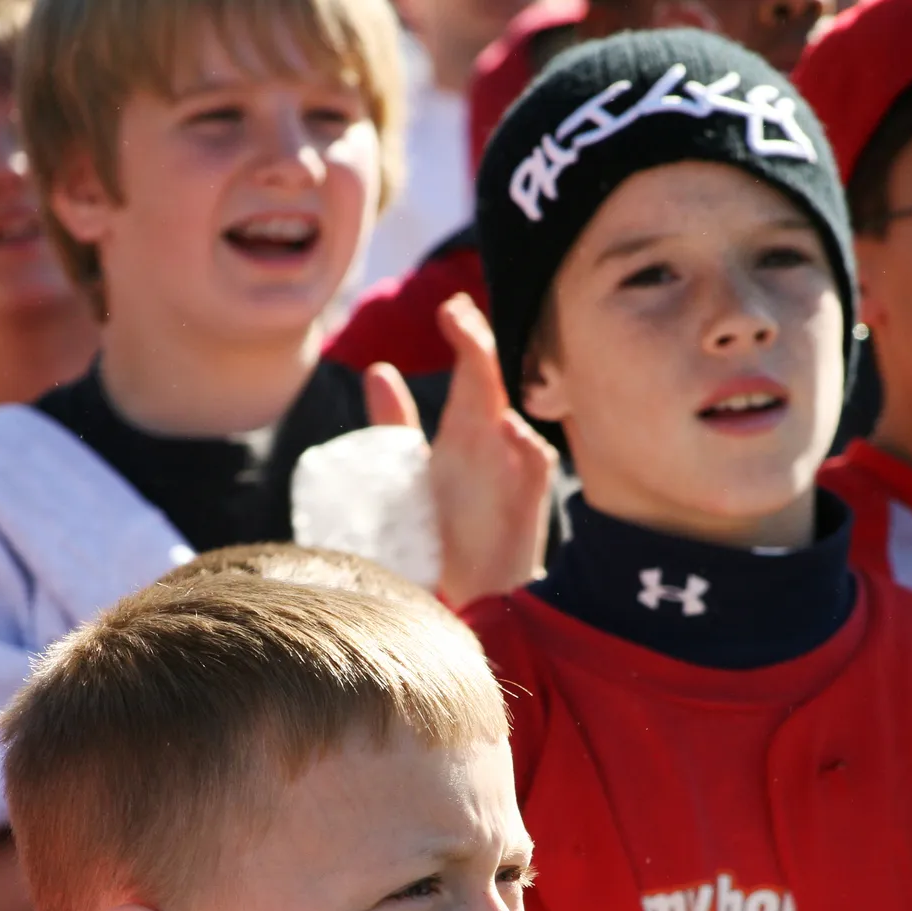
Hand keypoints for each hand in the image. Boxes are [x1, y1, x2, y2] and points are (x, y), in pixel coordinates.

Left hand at [365, 295, 556, 607]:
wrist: (466, 600)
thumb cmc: (444, 536)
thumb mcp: (410, 474)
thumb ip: (395, 427)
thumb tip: (378, 371)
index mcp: (465, 432)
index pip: (470, 372)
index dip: (465, 337)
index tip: (450, 309)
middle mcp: (491, 446)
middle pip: (489, 385)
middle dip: (477, 345)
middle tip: (458, 313)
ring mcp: (510, 474)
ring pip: (512, 417)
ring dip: (495, 386)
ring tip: (475, 348)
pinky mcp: (525, 507)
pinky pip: (534, 467)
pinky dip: (525, 446)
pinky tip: (508, 427)